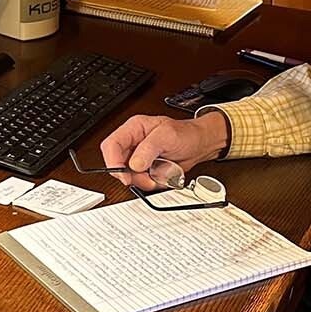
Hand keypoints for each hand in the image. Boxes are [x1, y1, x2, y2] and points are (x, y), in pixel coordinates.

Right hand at [99, 112, 228, 189]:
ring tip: (162, 172)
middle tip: (149, 178)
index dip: (113, 162)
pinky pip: (142, 181)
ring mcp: (138, 157)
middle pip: (118, 164)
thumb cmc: (185, 134)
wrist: (198, 145)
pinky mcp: (145, 169)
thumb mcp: (167, 136)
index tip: (124, 175)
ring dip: (146, 180)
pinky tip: (163, 174)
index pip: (111, 145)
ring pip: (130, 176)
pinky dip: (153, 182)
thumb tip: (134, 164)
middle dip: (134, 175)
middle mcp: (133, 143)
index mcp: (133, 129)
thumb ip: (148, 149)